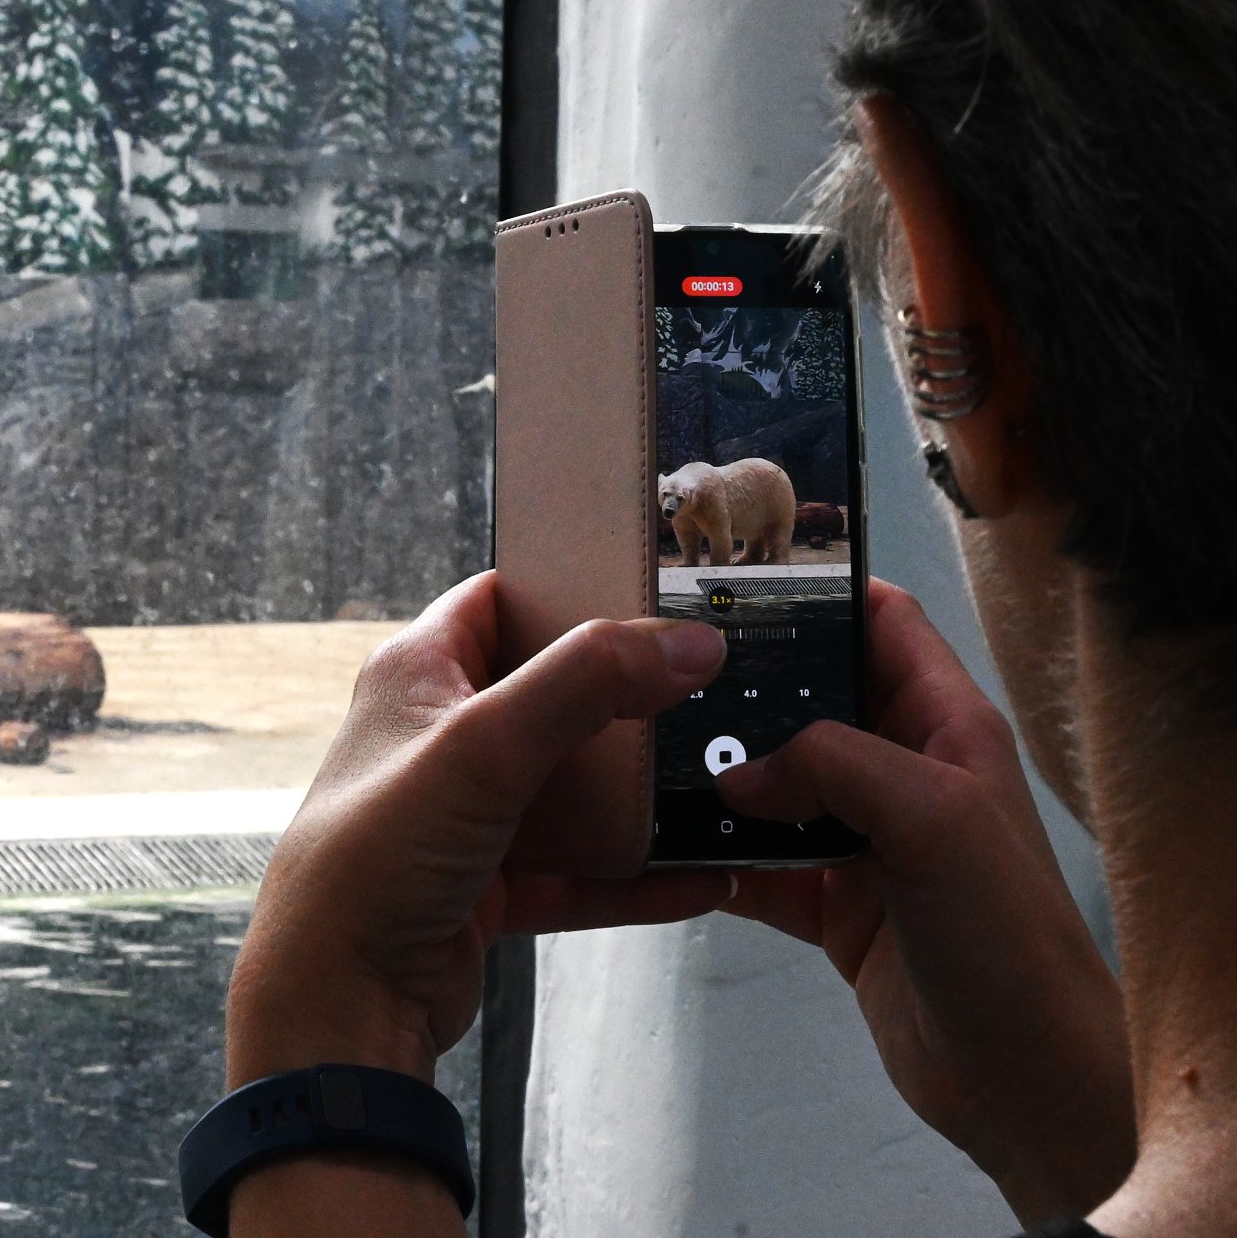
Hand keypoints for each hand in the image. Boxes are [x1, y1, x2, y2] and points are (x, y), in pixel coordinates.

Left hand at [227, 570, 734, 1089]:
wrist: (337, 1001)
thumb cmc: (365, 863)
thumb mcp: (482, 747)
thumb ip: (584, 683)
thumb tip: (678, 644)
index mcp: (416, 676)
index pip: (499, 600)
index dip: (569, 588)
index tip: (648, 594)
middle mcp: (438, 737)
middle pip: (550, 694)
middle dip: (623, 699)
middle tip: (699, 690)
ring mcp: (465, 814)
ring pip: (569, 788)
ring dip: (636, 795)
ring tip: (710, 785)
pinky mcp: (488, 884)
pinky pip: (578, 871)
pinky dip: (633, 877)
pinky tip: (693, 879)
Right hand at [716, 580, 1133, 1224]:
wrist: (1018, 1074)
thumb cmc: (1001, 930)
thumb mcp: (933, 817)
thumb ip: (833, 765)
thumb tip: (735, 774)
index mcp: (945, 726)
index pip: (883, 624)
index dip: (819, 594)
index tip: (730, 583)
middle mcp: (900, 771)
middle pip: (810, 700)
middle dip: (742, 688)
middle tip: (656, 674)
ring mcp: (862, 840)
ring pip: (773, 784)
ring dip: (715, 776)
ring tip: (639, 756)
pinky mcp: (830, 905)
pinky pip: (757, 864)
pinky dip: (713, 857)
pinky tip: (660, 850)